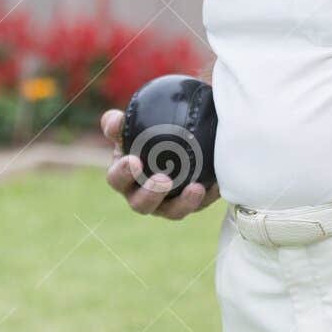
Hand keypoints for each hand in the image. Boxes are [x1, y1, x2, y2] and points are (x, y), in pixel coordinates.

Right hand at [101, 109, 220, 220]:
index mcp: (124, 177)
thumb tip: (114, 119)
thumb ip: (118, 122)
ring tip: (195, 188)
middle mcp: (142, 196)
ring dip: (182, 203)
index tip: (134, 160)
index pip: (117, 179)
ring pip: (172, 212)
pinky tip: (216, 183)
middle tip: (163, 179)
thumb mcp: (132, 126)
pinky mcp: (190, 204)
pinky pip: (199, 205)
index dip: (123, 173)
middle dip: (151, 194)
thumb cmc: (145, 135)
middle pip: (141, 204)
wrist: (178, 139)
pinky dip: (208, 195)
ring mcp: (167, 204)